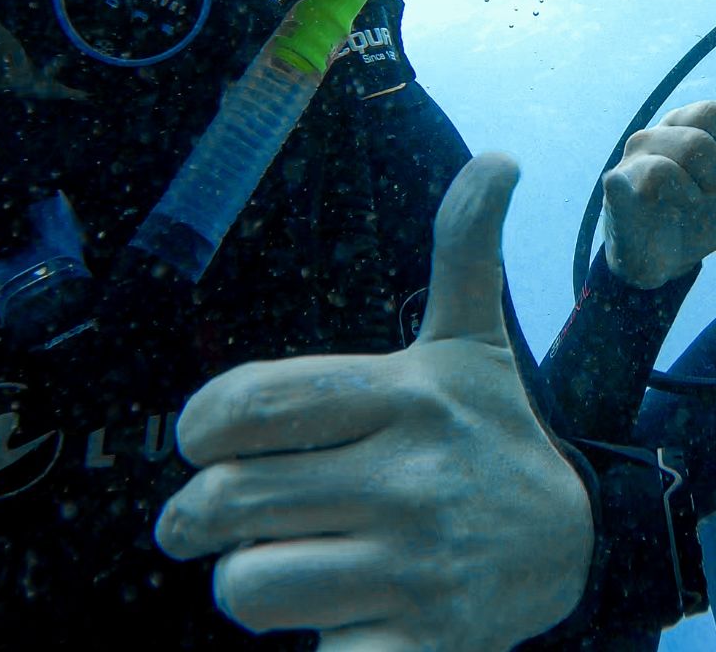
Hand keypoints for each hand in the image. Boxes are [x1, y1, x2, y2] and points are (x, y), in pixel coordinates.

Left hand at [155, 154, 593, 650]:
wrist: (574, 541)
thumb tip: (497, 160)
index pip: (253, 402)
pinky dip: (301, 644)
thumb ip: (463, 250)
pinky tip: (324, 615)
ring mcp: (416, 569)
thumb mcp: (470, 339)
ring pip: (251, 586)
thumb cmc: (487, 429)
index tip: (197, 439)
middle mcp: (407, 478)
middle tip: (191, 519)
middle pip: (232, 499)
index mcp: (401, 394)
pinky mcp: (422, 647)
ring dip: (238, 582)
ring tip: (261, 565)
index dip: (199, 424)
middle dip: (191, 515)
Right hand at [603, 100, 715, 288]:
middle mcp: (650, 142)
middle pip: (696, 143)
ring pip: (661, 170)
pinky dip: (621, 188)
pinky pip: (617, 186)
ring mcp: (628, 169)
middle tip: (710, 196)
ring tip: (689, 208)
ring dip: (689, 196)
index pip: (708, 113)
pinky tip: (621, 187)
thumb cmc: (698, 215)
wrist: (657, 257)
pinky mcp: (615, 199)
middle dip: (714, 175)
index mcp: (680, 130)